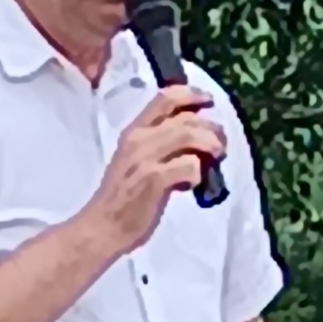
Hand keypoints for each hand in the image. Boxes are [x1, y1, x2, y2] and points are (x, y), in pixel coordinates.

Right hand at [82, 85, 228, 256]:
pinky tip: (194, 184)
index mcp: (134, 131)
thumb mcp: (135, 161)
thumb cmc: (121, 197)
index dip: (192, 94)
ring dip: (210, 144)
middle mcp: (139, 139)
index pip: (165, 98)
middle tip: (221, 143)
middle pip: (185, 118)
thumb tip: (194, 141)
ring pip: (189, 136)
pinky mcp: (153, 180)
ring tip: (217, 157)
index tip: (209, 101)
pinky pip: (188, 165)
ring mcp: (145, 159)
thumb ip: (159, 146)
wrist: (102, 227)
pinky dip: (198, 172)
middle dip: (211, 128)